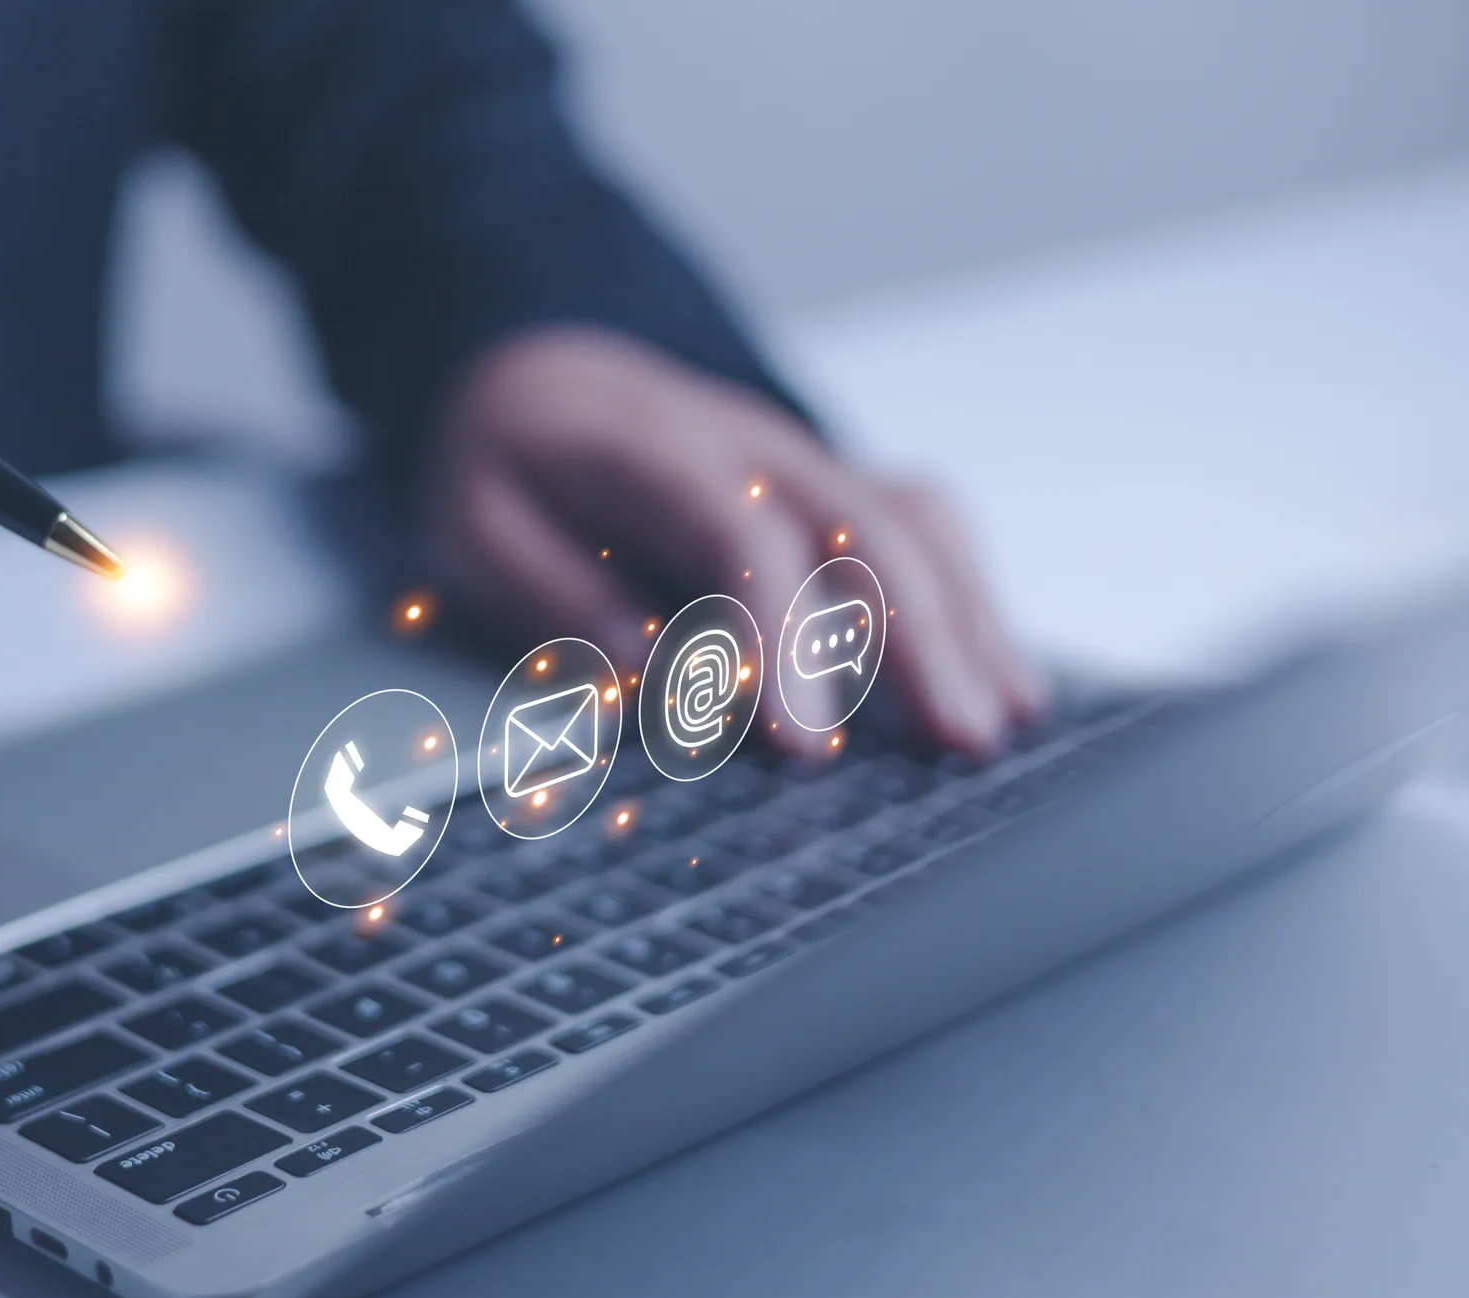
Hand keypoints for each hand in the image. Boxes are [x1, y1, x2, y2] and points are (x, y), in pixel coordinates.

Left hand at [422, 325, 1044, 754]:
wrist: (537, 370)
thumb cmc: (510, 462)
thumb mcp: (479, 527)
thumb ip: (557, 595)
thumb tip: (651, 673)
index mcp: (653, 453)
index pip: (740, 533)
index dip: (778, 634)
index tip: (802, 737)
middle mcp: (751, 447)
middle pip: (861, 527)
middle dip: (917, 640)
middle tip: (955, 743)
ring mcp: (802, 460)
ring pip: (914, 522)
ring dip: (968, 620)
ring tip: (1000, 725)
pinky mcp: (830, 487)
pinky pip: (927, 527)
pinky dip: (975, 599)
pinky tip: (1003, 681)